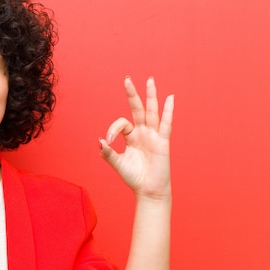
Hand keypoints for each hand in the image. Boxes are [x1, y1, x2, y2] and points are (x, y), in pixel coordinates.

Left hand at [99, 77, 173, 198]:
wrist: (148, 190)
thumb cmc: (134, 177)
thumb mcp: (117, 164)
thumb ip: (108, 153)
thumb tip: (99, 141)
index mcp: (131, 136)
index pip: (121, 123)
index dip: (112, 130)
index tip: (107, 142)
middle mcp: (142, 133)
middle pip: (137, 109)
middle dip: (132, 94)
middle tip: (126, 79)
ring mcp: (153, 136)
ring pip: (152, 112)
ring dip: (151, 96)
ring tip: (150, 80)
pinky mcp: (162, 142)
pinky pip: (166, 124)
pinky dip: (168, 111)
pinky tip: (170, 98)